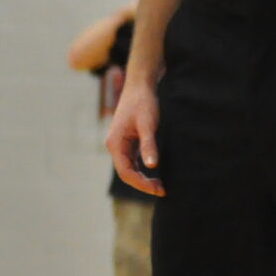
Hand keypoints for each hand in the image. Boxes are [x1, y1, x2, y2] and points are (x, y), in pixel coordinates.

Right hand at [104, 76, 164, 197]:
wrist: (139, 86)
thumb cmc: (143, 103)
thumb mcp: (148, 124)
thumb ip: (148, 145)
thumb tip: (151, 166)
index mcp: (115, 143)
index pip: (125, 172)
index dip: (140, 183)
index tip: (157, 189)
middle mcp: (114, 146)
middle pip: (125, 173)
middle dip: (142, 183)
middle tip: (162, 190)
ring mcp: (120, 144)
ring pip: (128, 168)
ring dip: (142, 178)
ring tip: (160, 185)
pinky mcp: (127, 142)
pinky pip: (132, 161)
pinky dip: (142, 169)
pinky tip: (155, 173)